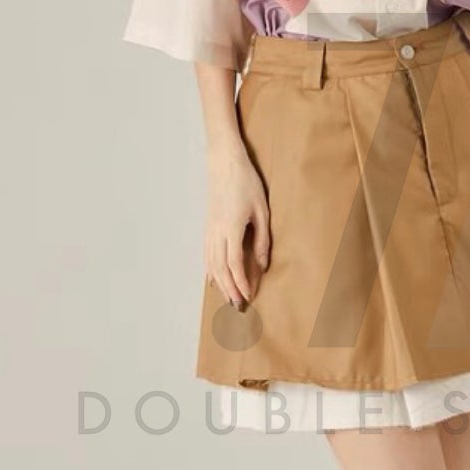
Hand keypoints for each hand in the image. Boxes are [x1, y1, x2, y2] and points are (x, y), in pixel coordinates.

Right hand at [205, 148, 269, 309]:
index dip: (241, 282)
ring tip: (228, 298)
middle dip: (230, 289)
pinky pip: (206, 254)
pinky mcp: (207, 226)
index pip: (234, 264)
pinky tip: (213, 280)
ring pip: (211, 264)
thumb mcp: (262, 211)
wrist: (224, 162)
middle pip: (220, 269)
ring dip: (220, 283)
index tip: (248, 297)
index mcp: (231, 228)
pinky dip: (209, 270)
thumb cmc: (246, 183)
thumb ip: (262, 239)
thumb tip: (263, 263)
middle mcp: (216, 232)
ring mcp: (209, 230)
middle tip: (239, 306)